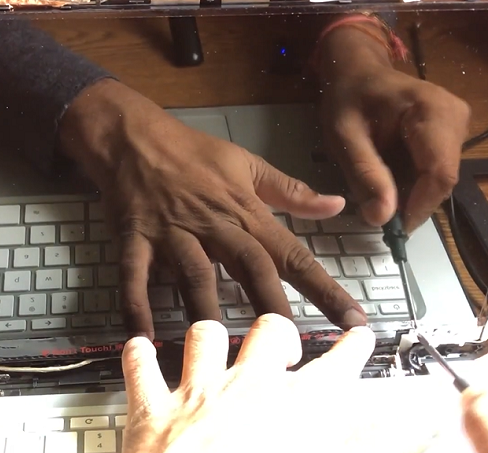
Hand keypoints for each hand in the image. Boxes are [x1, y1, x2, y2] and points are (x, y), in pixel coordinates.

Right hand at [60, 79, 366, 337]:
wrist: (134, 136)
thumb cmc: (192, 152)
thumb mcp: (247, 164)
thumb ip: (291, 192)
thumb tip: (337, 205)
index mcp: (245, 212)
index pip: (292, 254)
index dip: (325, 288)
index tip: (353, 319)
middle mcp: (214, 226)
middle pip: (250, 268)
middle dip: (274, 309)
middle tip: (291, 350)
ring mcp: (173, 234)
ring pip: (194, 275)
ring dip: (207, 312)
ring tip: (219, 350)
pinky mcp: (136, 239)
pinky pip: (135, 276)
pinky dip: (136, 305)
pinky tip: (142, 338)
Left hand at [120, 314, 376, 452]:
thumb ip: (351, 444)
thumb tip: (387, 436)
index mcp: (291, 411)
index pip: (335, 369)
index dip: (351, 349)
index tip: (358, 338)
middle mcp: (245, 390)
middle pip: (270, 331)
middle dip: (279, 333)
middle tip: (282, 348)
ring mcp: (197, 395)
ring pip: (206, 334)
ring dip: (211, 337)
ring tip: (214, 341)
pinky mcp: (152, 411)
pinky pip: (140, 368)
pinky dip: (138, 357)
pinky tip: (139, 349)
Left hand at [318, 24, 470, 231]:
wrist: (358, 70)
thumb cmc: (348, 97)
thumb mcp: (344, 135)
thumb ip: (364, 173)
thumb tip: (381, 218)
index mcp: (432, 110)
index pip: (439, 173)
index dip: (419, 207)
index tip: (393, 228)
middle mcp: (456, 117)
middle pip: (442, 179)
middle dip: (412, 202)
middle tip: (378, 211)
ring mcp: (458, 125)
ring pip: (440, 179)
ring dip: (411, 193)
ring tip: (378, 190)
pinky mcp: (452, 135)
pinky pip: (436, 171)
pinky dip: (413, 183)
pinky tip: (390, 177)